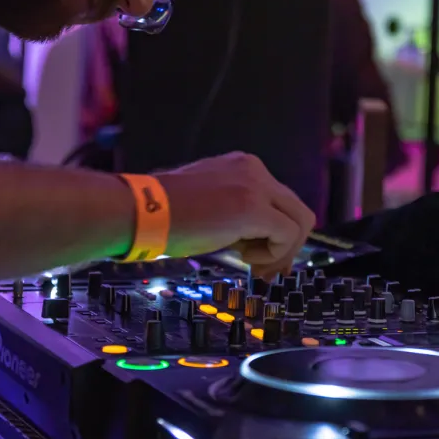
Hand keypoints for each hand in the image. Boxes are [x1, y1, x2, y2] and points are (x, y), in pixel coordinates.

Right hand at [154, 152, 315, 279]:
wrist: (138, 211)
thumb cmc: (162, 214)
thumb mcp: (210, 204)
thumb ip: (239, 214)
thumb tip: (258, 240)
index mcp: (243, 167)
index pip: (281, 201)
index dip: (279, 235)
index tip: (264, 260)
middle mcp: (254, 170)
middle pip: (298, 211)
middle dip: (289, 247)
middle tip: (268, 272)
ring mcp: (255, 186)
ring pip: (301, 222)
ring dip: (281, 252)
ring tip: (251, 264)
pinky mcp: (253, 207)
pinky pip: (288, 235)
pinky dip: (273, 254)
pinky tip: (243, 258)